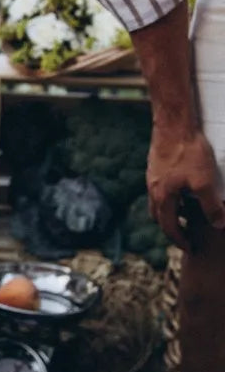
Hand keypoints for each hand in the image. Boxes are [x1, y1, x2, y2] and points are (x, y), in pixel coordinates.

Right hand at [147, 125, 224, 247]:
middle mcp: (153, 188)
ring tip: (184, 214)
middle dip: (171, 230)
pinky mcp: (156, 165)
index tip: (189, 249)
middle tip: (185, 236)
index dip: (179, 240)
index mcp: (163, 197)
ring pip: (157, 202)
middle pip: (158, 217)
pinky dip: (169, 197)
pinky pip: (159, 188)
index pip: (168, 227)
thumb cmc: (189, 152)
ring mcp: (152, 176)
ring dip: (169, 213)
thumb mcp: (205, 182)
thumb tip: (219, 225)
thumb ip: (211, 206)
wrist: (174, 123)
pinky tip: (182, 189)